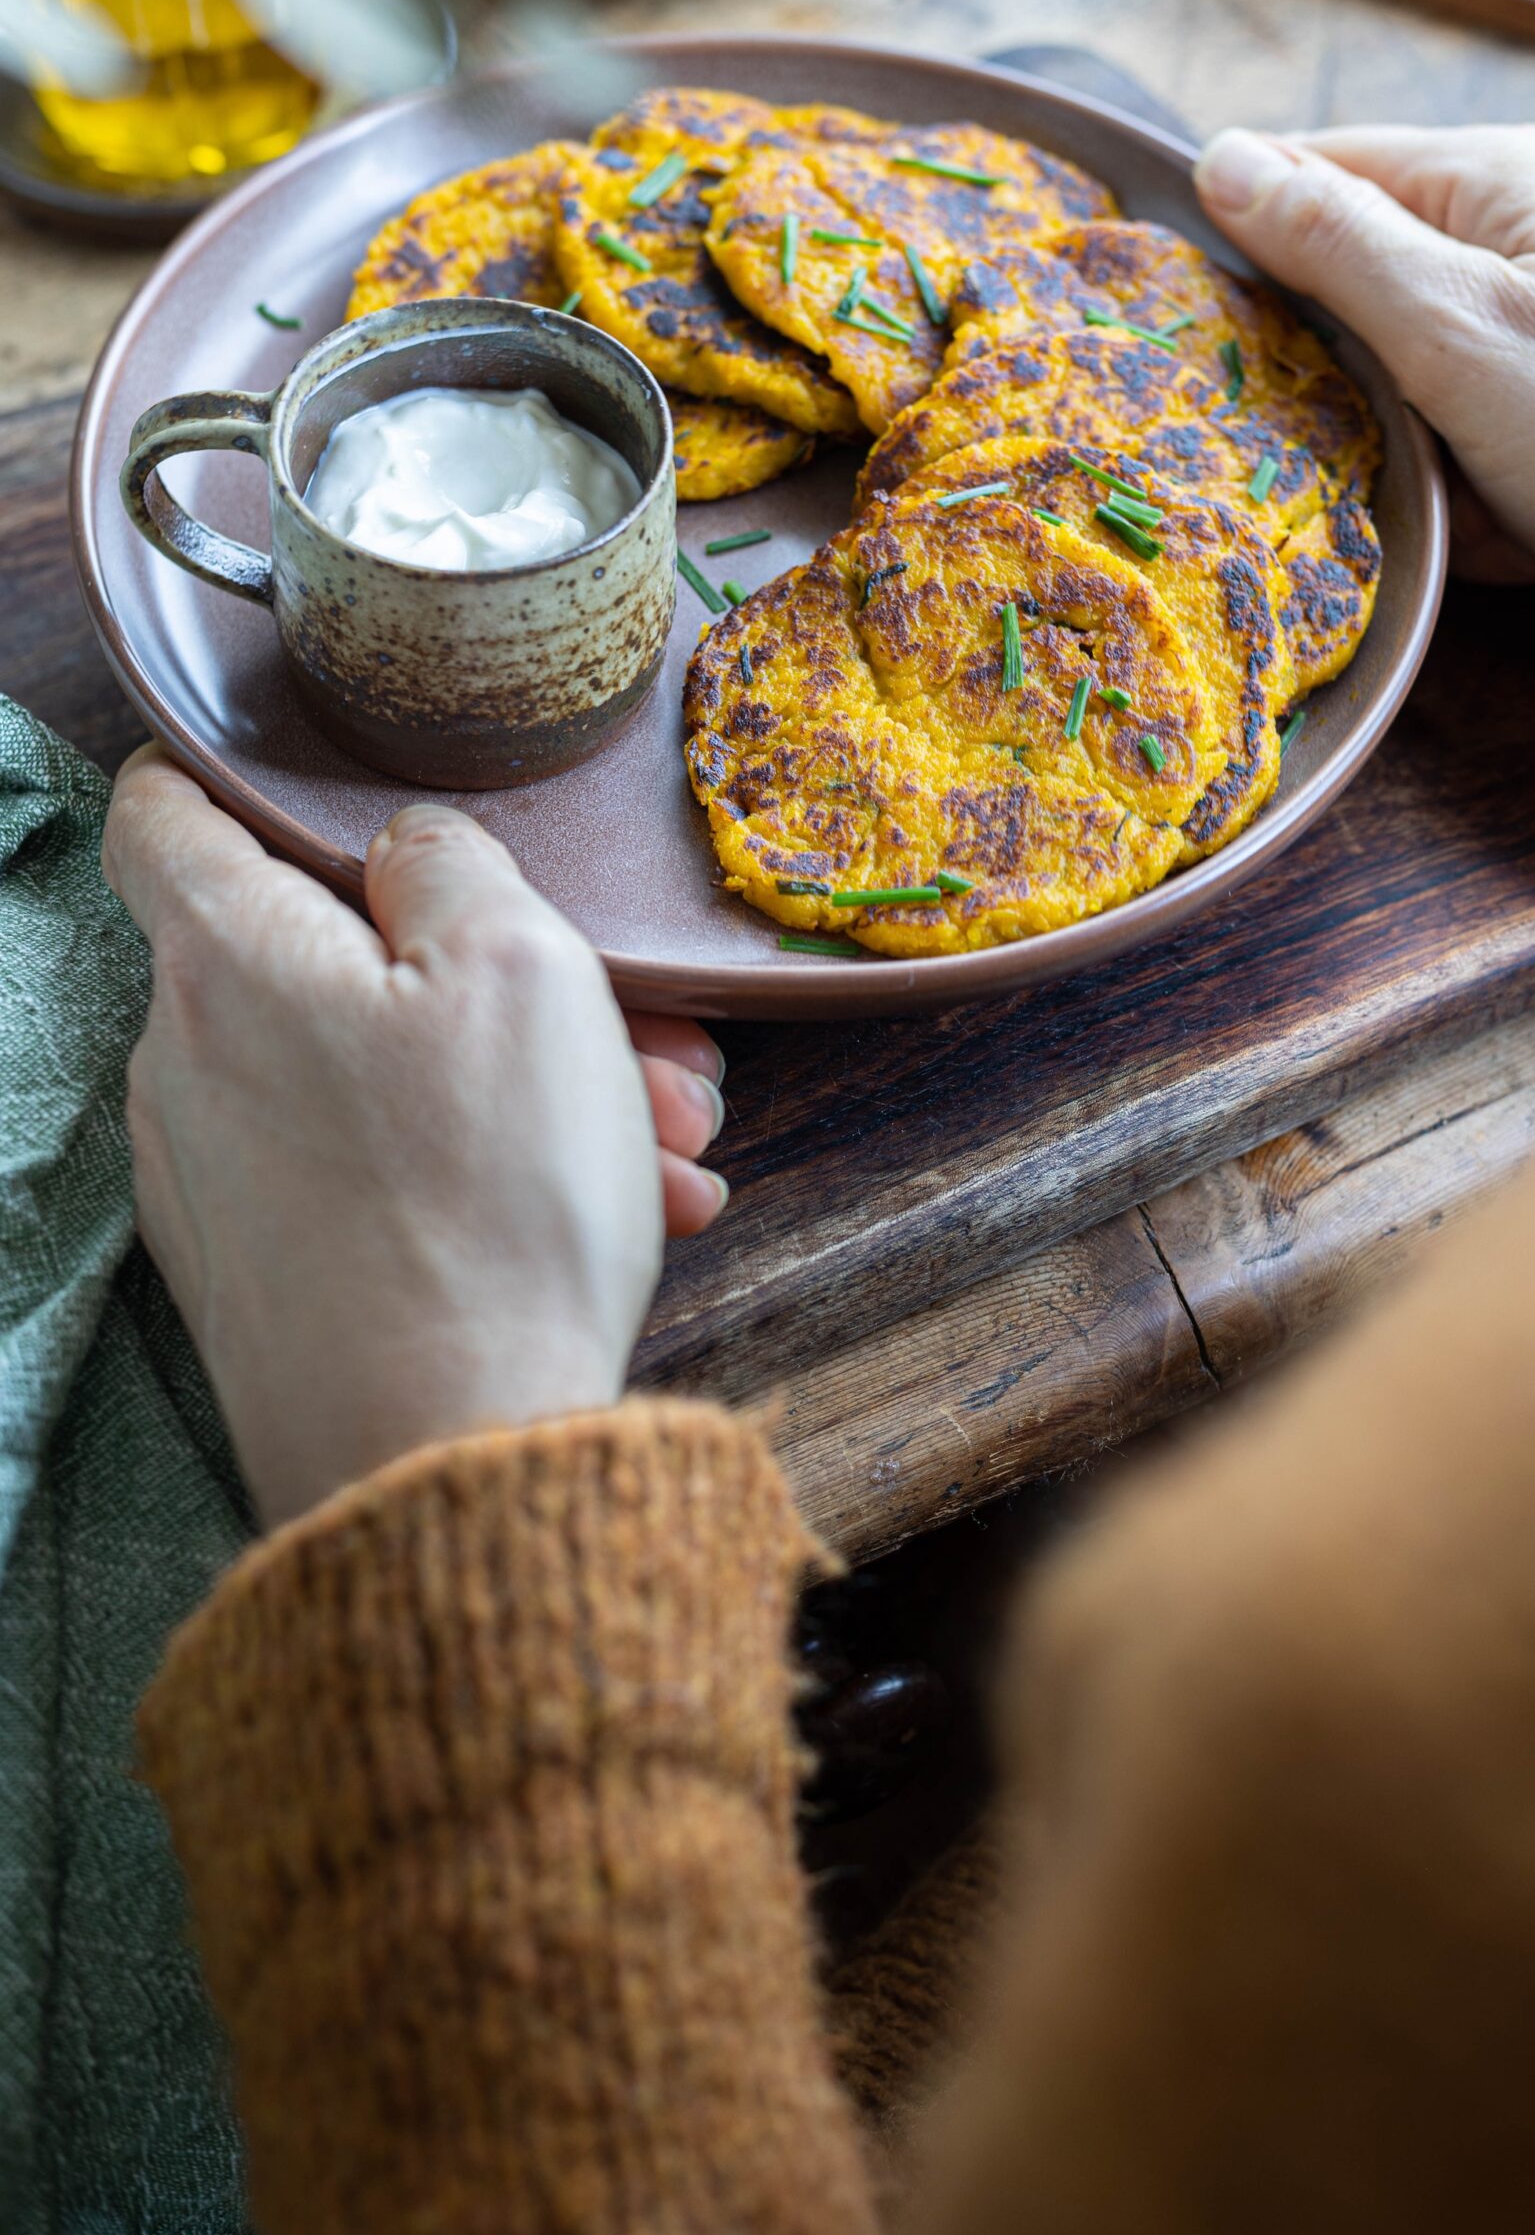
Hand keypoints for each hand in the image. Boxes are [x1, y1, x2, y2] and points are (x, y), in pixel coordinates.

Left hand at [102, 748, 729, 1527]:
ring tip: (668, 1140)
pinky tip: (626, 1213)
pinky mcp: (260, 1280)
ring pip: (377, 1077)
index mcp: (226, 959)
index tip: (324, 779)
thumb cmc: (487, 1203)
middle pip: (328, 961)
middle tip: (636, 1027)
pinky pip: (377, 1178)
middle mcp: (185, 1067)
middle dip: (494, 975)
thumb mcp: (519, 969)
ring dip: (521, 1087)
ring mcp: (214, 1185)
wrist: (447, 1461)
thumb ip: (449, 863)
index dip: (239, 773)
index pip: (167, 811)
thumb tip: (408, 850)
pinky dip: (484, 1176)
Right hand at [1194, 122, 1534, 692]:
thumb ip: (1334, 243)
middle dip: (1315, 370)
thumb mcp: (1455, 326)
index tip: (1179, 315)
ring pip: (1387, 391)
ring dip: (1378, 453)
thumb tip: (1222, 158)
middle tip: (1273, 425)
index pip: (1321, 171)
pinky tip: (1470, 537)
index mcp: (1498, 184)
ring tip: (1400, 490)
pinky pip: (1446, 465)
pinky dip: (1444, 509)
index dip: (1244, 238)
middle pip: (1347, 290)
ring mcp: (1533, 350)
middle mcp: (1517, 251)